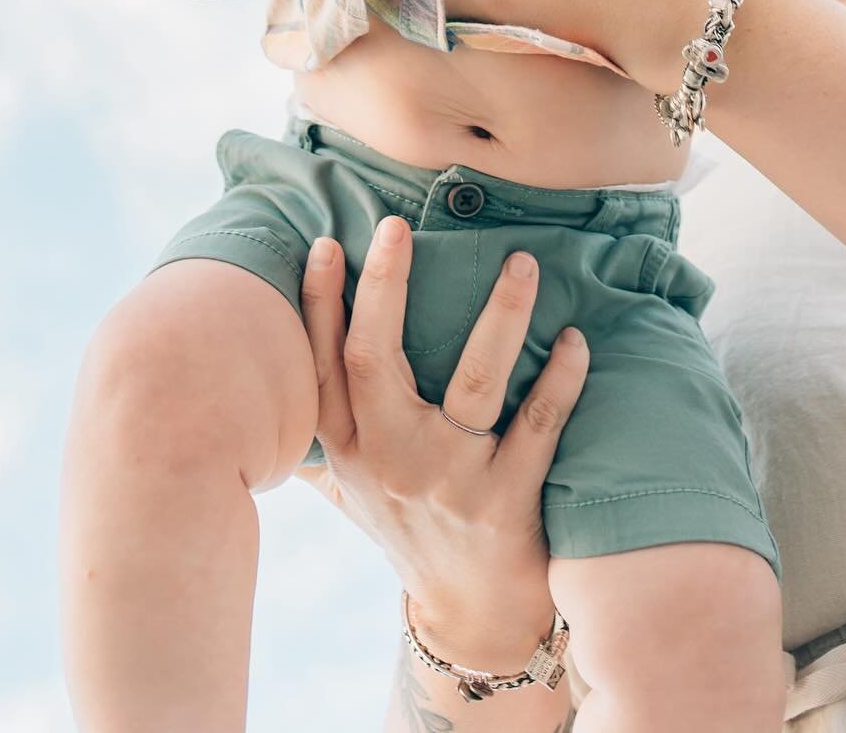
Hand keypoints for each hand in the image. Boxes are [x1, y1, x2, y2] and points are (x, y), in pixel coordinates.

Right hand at [297, 218, 590, 673]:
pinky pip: (538, 428)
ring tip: (522, 263)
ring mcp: (448, 483)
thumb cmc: (410, 531)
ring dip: (500, 318)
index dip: (318, 303)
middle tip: (395, 225)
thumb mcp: (352, 489)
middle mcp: (388, 461)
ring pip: (473, 383)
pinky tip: (574, 339)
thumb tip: (270, 377)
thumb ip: (318, 434)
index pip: (321, 364)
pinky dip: (560, 380)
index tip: (327, 242)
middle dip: (383, 288)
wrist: (473, 619)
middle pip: (374, 361)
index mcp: (346, 450)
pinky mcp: (505, 504)